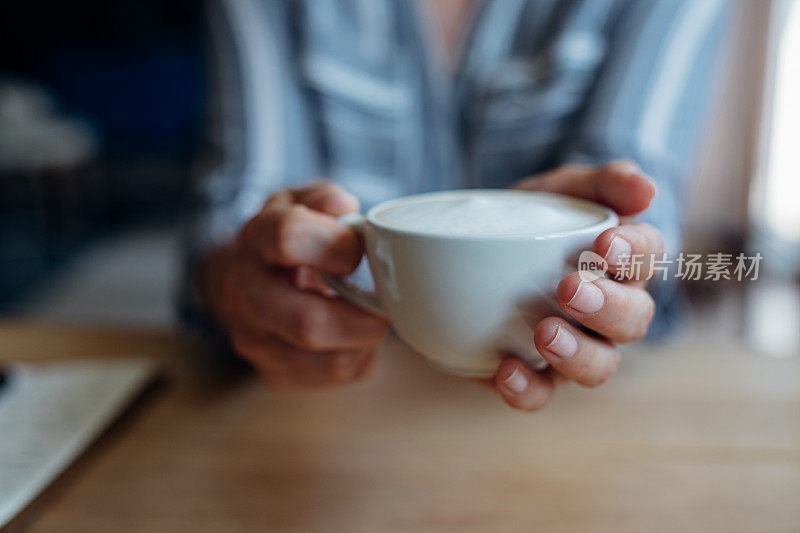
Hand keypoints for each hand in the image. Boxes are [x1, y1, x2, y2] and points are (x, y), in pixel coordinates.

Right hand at [201, 181, 388, 387]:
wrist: (249, 279)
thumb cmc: (289, 238)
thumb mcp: (304, 203)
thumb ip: (325, 199)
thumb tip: (343, 209)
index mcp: (255, 239)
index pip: (288, 238)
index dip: (336, 245)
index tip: (356, 252)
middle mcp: (243, 294)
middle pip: (307, 323)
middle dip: (362, 319)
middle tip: (382, 306)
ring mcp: (254, 339)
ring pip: (328, 361)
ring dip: (364, 341)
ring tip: (366, 317)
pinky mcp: (272, 373)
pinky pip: (333, 376)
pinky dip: (357, 357)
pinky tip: (351, 336)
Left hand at [488, 160, 660, 410]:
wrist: (474, 248)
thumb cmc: (536, 216)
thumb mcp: (562, 188)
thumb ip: (602, 181)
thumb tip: (645, 189)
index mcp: (624, 262)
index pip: (649, 258)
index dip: (635, 254)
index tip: (604, 246)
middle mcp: (610, 311)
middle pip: (634, 321)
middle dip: (607, 307)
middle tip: (570, 289)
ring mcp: (577, 346)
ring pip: (600, 366)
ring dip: (577, 354)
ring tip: (545, 333)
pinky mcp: (537, 372)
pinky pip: (542, 393)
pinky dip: (528, 389)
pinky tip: (506, 370)